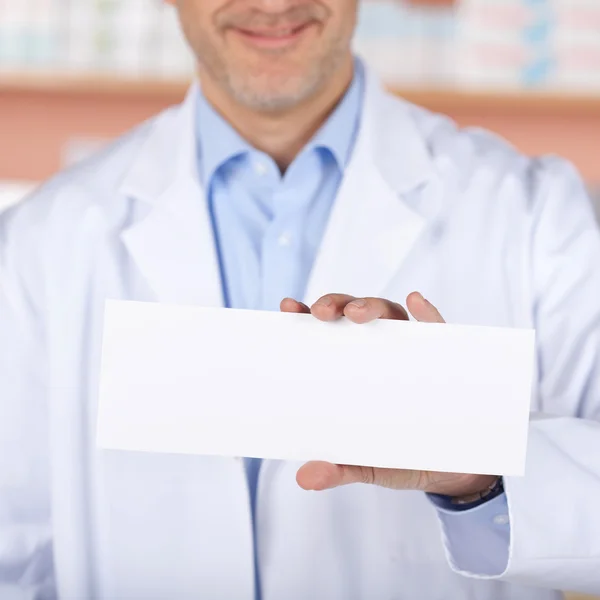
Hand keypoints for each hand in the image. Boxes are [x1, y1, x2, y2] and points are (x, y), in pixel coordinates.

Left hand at [280, 292, 497, 498]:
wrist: (453, 472)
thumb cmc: (402, 457)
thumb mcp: (369, 464)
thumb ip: (339, 468)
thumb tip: (304, 478)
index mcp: (355, 367)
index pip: (327, 333)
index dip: (306, 315)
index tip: (287, 307)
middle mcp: (381, 351)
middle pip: (356, 314)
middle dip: (337, 305)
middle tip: (323, 313)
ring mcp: (413, 351)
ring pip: (391, 315)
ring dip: (373, 306)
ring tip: (359, 314)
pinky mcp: (445, 359)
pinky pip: (439, 331)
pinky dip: (428, 314)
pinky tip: (417, 304)